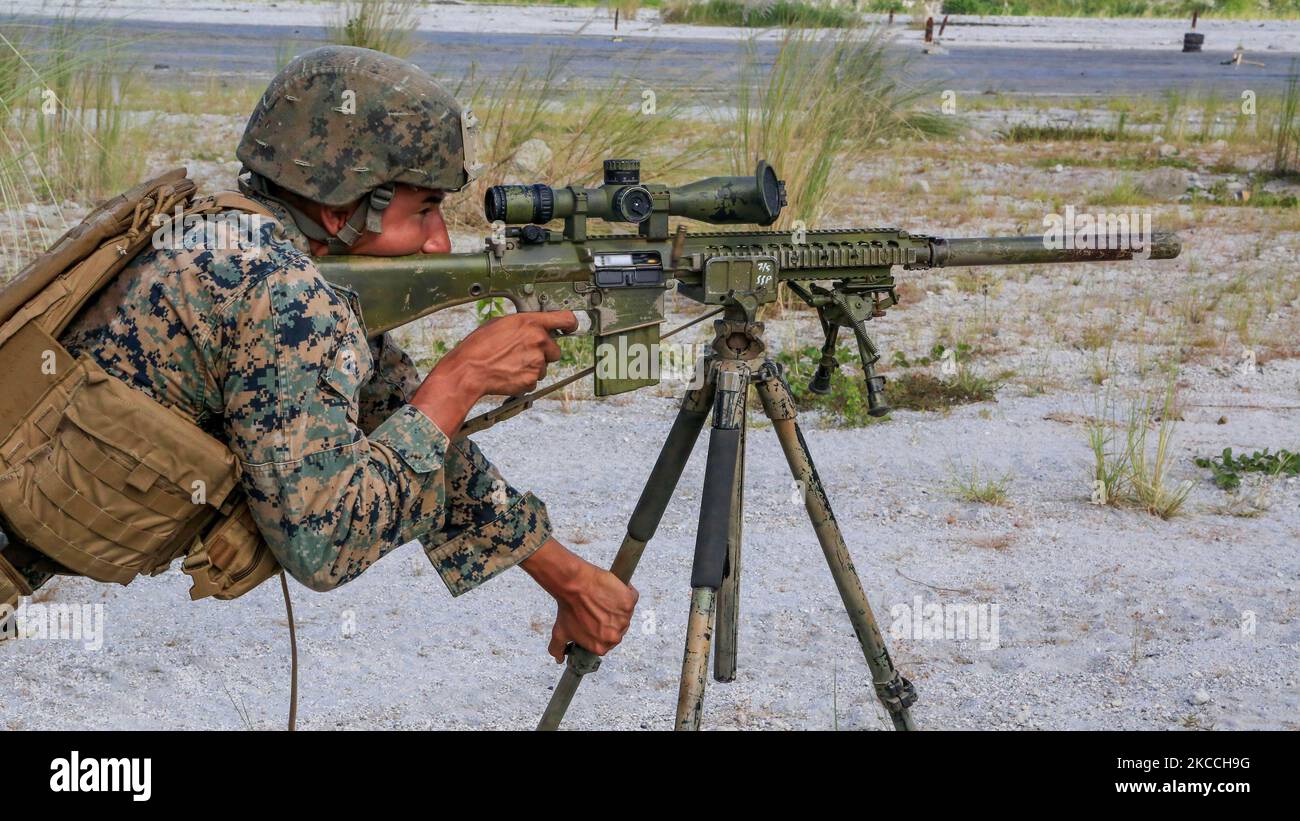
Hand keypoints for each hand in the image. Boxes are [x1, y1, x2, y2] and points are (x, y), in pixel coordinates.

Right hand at [444, 311, 577, 397]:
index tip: (570, 327)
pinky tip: (509, 373)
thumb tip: (534, 325)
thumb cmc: (479, 346)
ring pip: (544, 366)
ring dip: (532, 366)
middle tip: (524, 353)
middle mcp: (538, 341)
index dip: (570, 324)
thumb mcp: (501, 323)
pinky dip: (524, 378)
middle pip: (555, 349)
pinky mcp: (532, 380)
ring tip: (511, 363)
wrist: (469, 370)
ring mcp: (537, 362)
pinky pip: (534, 379)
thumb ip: (523, 323)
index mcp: (530, 323)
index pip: (565, 319)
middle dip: (544, 352)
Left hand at [519, 539, 638, 661]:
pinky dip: (625, 591)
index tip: (596, 618)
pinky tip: (612, 589)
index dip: (601, 628)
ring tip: (603, 598)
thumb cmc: (567, 608)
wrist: (573, 584)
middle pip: (618, 628)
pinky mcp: (629, 602)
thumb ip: (558, 648)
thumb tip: (559, 659)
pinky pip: (632, 596)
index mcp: (601, 647)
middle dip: (610, 618)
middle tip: (598, 607)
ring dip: (617, 605)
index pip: (607, 640)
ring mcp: (624, 619)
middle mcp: (614, 636)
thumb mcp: (559, 632)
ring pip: (626, 613)